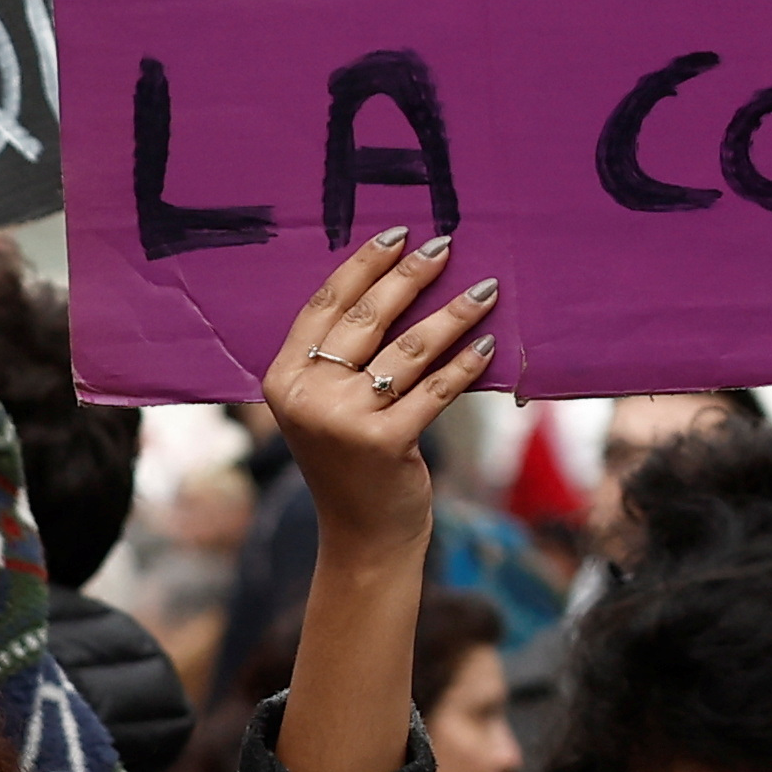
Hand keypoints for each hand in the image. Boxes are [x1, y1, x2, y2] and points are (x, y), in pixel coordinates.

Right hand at [258, 233, 496, 563]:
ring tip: (485, 290)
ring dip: (452, 315)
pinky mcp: (384, 442)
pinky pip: (435, 390)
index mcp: (284, 377)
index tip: (399, 234)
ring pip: (408, 351)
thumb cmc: (353, 462)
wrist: (363, 537)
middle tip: (446, 246)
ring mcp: (343, 420)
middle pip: (367, 319)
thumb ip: (340, 357)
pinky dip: (465, 365)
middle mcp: (306, 396)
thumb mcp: (327, 405)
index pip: (326, 305)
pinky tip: (487, 345)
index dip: (364, 265)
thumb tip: (396, 283)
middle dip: (410, 276)